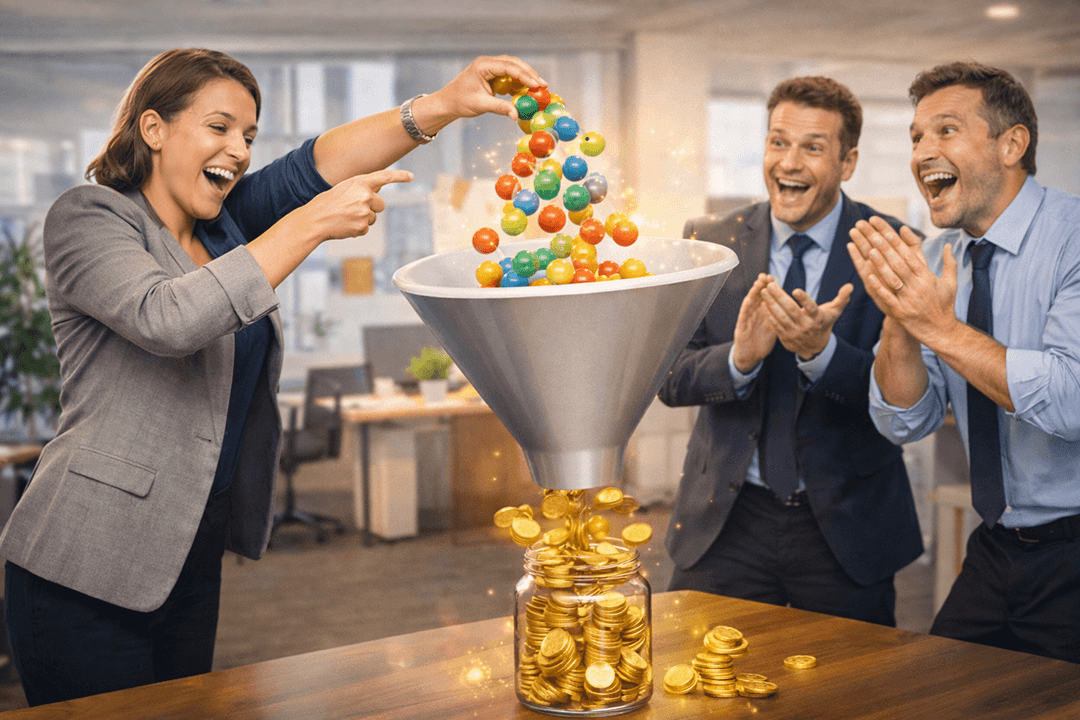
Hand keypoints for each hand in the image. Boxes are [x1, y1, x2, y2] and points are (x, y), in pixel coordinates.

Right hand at [306, 168, 413, 241]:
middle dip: (371, 208)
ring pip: (373, 218)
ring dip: (363, 219)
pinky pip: (366, 228)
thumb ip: (362, 188)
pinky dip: (358, 228)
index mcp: (360, 182)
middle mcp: (365, 195)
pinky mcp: (363, 226)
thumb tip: (377, 189)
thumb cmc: (329, 203)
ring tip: (346, 216)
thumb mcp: (345, 188)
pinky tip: (346, 224)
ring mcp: (365, 211)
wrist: (315, 219)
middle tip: (352, 209)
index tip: (411, 176)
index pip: (384, 177)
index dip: (399, 176)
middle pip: (381, 205)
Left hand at [414, 55, 545, 131]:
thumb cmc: (460, 102)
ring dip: (526, 77)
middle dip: (530, 74)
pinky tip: (527, 91)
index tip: (538, 85)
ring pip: (513, 68)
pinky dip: (518, 82)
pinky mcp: (492, 75)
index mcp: (483, 65)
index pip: (509, 67)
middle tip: (543, 85)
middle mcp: (488, 63)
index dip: (525, 76)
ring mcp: (490, 68)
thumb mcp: (481, 105)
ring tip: (539, 87)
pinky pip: (509, 75)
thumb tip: (517, 115)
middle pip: (514, 63)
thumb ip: (500, 108)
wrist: (447, 102)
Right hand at [731, 274, 778, 372]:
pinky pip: (744, 316)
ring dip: (753, 293)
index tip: (774, 278)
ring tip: (758, 283)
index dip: (769, 288)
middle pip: (757, 297)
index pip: (766, 297)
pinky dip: (746, 308)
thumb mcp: (772, 327)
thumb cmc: (762, 341)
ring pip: (750, 303)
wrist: (750, 356)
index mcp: (762, 313)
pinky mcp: (741, 327)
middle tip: (766, 275)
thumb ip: (778, 316)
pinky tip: (749, 299)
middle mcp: (754, 314)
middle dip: (761, 285)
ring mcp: (747, 319)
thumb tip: (791, 309)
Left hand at [761, 280, 852, 359]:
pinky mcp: (785, 338)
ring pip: (781, 317)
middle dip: (779, 297)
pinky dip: (768, 315)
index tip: (796, 290)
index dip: (804, 299)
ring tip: (763, 292)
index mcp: (817, 318)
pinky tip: (762, 304)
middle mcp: (805, 326)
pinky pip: (775, 325)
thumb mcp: (833, 312)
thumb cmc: (824, 323)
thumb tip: (850, 285)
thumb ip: (841, 298)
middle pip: (791, 310)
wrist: (816, 347)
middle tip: (770, 285)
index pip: (811, 307)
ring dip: (770, 304)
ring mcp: (794, 333)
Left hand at [847, 216, 958, 344]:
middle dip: (885, 247)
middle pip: (899, 263)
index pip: (910, 255)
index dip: (897, 242)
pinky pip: (887, 297)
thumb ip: (949, 263)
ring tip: (868, 249)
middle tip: (872, 233)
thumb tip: (948, 246)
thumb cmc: (945, 306)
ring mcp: (909, 299)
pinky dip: (878, 286)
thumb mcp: (950, 283)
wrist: (942, 331)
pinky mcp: (901, 312)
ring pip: (892, 278)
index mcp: (928, 277)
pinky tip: (868, 275)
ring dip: (879, 263)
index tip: (885, 230)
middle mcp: (918, 286)